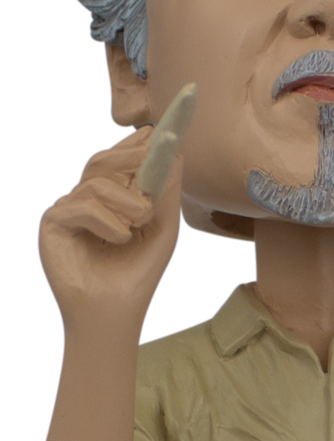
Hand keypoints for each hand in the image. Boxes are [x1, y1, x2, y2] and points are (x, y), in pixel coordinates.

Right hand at [37, 84, 196, 331]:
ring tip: (138, 223)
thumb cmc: (138, 275)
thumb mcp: (162, 229)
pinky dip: (107, 221)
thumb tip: (174, 150)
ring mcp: (67, 210)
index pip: (118, 160)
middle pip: (102, 162)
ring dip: (126, 200)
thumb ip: (166, 191)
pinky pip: (81, 205)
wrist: (114, 314)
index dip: (133, 143)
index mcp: (111, 199)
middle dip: (130, 160)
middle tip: (151, 162)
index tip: (157, 126)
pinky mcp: (53, 224)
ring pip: (95, 181)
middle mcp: (86, 200)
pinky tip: (120, 240)